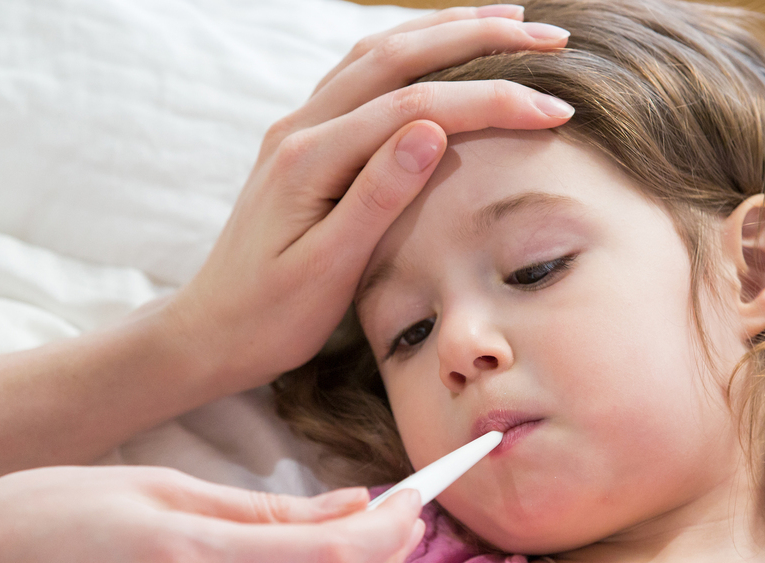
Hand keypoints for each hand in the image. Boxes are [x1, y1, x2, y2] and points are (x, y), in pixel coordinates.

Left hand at [160, 5, 573, 396]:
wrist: (211, 330)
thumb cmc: (270, 316)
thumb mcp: (326, 270)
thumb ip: (376, 195)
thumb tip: (432, 129)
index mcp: (309, 160)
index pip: (414, 107)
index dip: (489, 99)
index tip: (553, 107)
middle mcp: (301, 128)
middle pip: (396, 56)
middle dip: (478, 37)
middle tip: (548, 36)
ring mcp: (300, 128)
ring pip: (378, 53)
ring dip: (445, 31)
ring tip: (509, 19)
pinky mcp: (305, 140)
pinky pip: (362, 75)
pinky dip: (412, 52)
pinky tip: (440, 49)